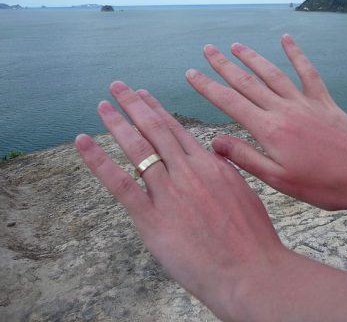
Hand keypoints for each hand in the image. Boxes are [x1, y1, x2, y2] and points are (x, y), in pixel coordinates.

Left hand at [75, 82, 285, 320]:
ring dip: (117, 123)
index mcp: (210, 164)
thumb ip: (225, 170)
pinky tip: (84, 142)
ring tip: (103, 105)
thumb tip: (214, 154)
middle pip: (155, 129)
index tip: (143, 95)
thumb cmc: (252, 236)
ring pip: (138, 148)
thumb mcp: (244, 191)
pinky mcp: (153, 217)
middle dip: (134, 104)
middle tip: (118, 87)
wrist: (250, 269)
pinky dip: (99, 161)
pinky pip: (121, 183)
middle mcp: (187, 170)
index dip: (156, 109)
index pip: (176, 129)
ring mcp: (169, 192)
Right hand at [186, 35, 346, 225]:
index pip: (230, 103)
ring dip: (252, 57)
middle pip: (248, 82)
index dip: (208, 87)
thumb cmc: (324, 185)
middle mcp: (284, 110)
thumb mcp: (279, 180)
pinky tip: (286, 40)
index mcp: (270, 130)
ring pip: (273, 74)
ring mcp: (305, 103)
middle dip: (224, 65)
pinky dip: (296, 54)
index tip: (191, 74)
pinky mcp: (324, 102)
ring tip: (236, 45)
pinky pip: (307, 72)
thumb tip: (215, 143)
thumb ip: (246, 158)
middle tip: (207, 49)